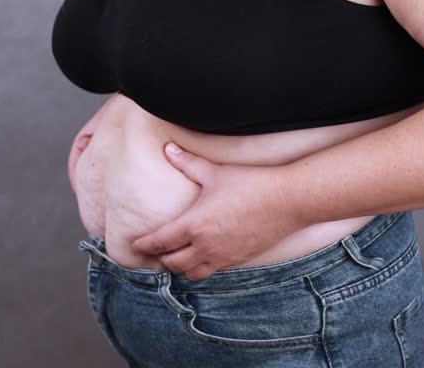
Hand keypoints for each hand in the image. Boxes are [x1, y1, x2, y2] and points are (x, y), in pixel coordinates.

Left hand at [131, 142, 306, 280]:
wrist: (287, 201)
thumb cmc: (251, 184)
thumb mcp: (215, 172)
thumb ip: (188, 163)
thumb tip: (169, 149)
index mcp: (194, 225)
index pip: (160, 242)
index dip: (144, 245)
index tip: (135, 246)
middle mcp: (205, 246)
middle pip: (173, 263)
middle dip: (161, 258)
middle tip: (156, 251)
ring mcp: (223, 256)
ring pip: (192, 273)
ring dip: (181, 267)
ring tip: (178, 257)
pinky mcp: (239, 259)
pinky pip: (213, 271)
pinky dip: (202, 268)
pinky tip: (203, 258)